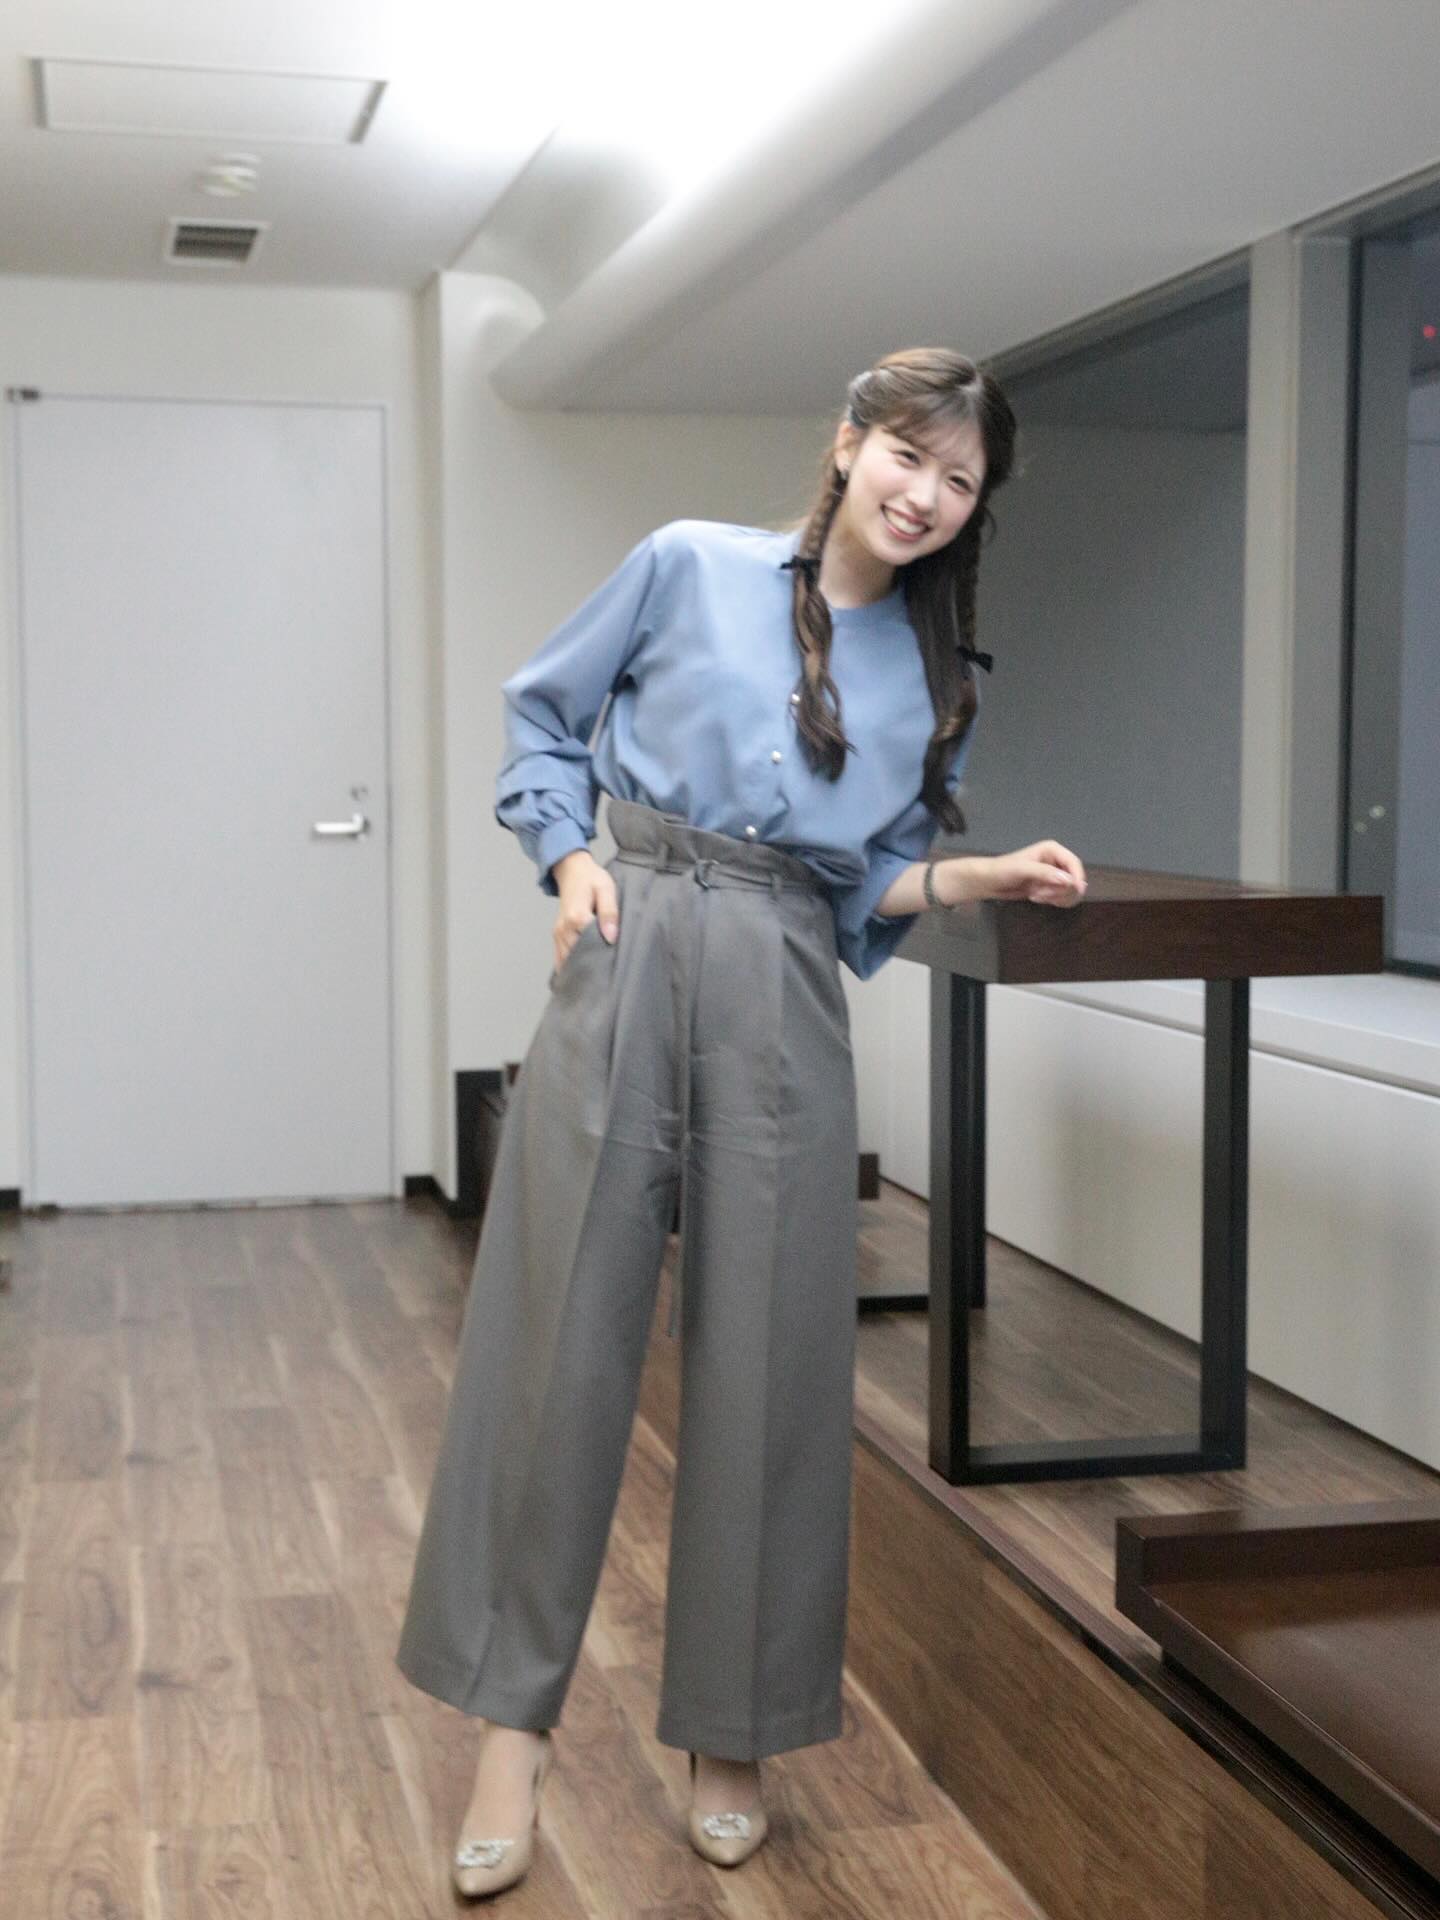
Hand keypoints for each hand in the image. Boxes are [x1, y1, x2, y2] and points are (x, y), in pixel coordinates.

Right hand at [549, 849, 620, 973]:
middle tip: (607, 976)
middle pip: (578, 956)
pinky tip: (580, 974)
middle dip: (592, 965)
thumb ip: (609, 913)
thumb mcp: (606, 890)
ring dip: (580, 967)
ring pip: (568, 959)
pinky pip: (560, 956)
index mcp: (577, 917)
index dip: (603, 955)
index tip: (614, 963)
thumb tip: (611, 937)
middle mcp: (564, 928)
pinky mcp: (557, 935)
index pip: (591, 945)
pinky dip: (569, 966)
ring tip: (596, 977)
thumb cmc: (592, 879)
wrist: (572, 870)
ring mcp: (558, 933)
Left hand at [984, 839, 1086, 906]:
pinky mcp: (1050, 888)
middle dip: (1061, 891)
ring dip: (1056, 897)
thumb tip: (1068, 880)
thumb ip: (1045, 873)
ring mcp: (1055, 876)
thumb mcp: (1022, 869)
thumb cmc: (1003, 870)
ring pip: (1071, 891)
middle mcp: (1057, 861)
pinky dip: (1053, 901)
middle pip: (1075, 879)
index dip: (1077, 878)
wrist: (989, 882)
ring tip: (1036, 896)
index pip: (1074, 863)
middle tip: (1041, 894)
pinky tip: (1037, 898)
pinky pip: (1063, 898)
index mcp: (1053, 850)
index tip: (1073, 891)